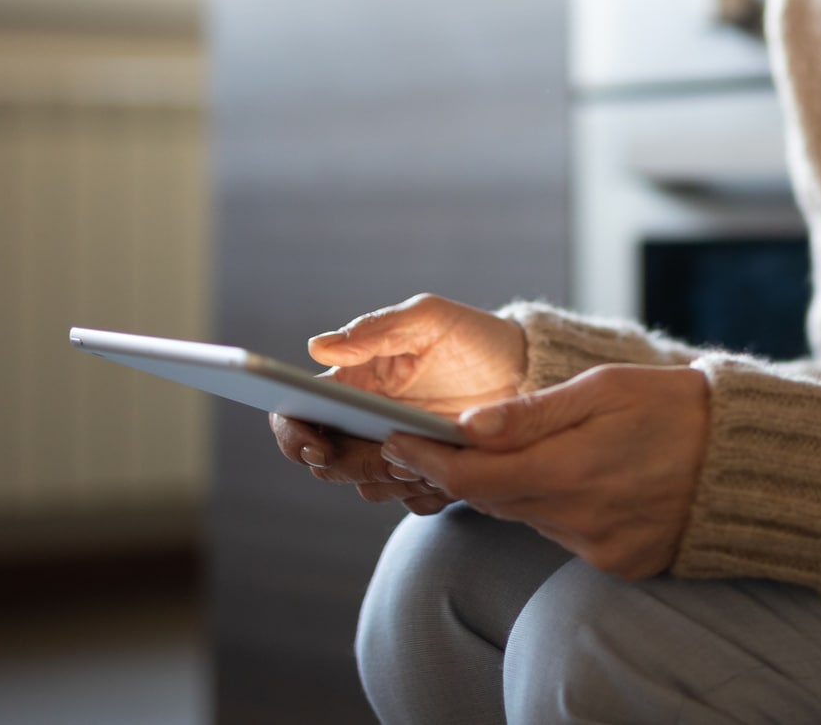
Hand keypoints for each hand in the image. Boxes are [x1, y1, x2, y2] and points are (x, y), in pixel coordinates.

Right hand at [269, 293, 526, 514]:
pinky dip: (427, 491)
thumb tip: (318, 348)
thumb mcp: (427, 319)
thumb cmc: (470, 336)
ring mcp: (397, 454)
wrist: (528, 370)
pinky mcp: (429, 477)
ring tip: (432, 451)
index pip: (297, 415)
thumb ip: (375, 330)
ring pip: (369, 487)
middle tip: (389, 447)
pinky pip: (413, 502)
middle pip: (328, 462)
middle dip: (350, 462)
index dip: (293, 435)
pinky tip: (452, 466)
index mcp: (352, 384)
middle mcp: (365, 425)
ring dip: (392, 477)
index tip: (314, 443)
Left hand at [378, 363, 710, 578]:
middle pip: (493, 499)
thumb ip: (533, 413)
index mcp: (572, 470)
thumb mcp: (605, 388)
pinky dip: (553, 507)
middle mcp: (580, 519)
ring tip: (509, 452)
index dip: (428, 458)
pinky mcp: (618, 564)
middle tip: (427, 441)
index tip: (395, 440)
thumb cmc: (675, 407)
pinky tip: (572, 479)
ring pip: (526, 517)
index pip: (474, 474)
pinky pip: (564, 535)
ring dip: (510, 487)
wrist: (747, 462)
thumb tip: (468, 426)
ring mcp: (599, 548)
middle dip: (459, 471)